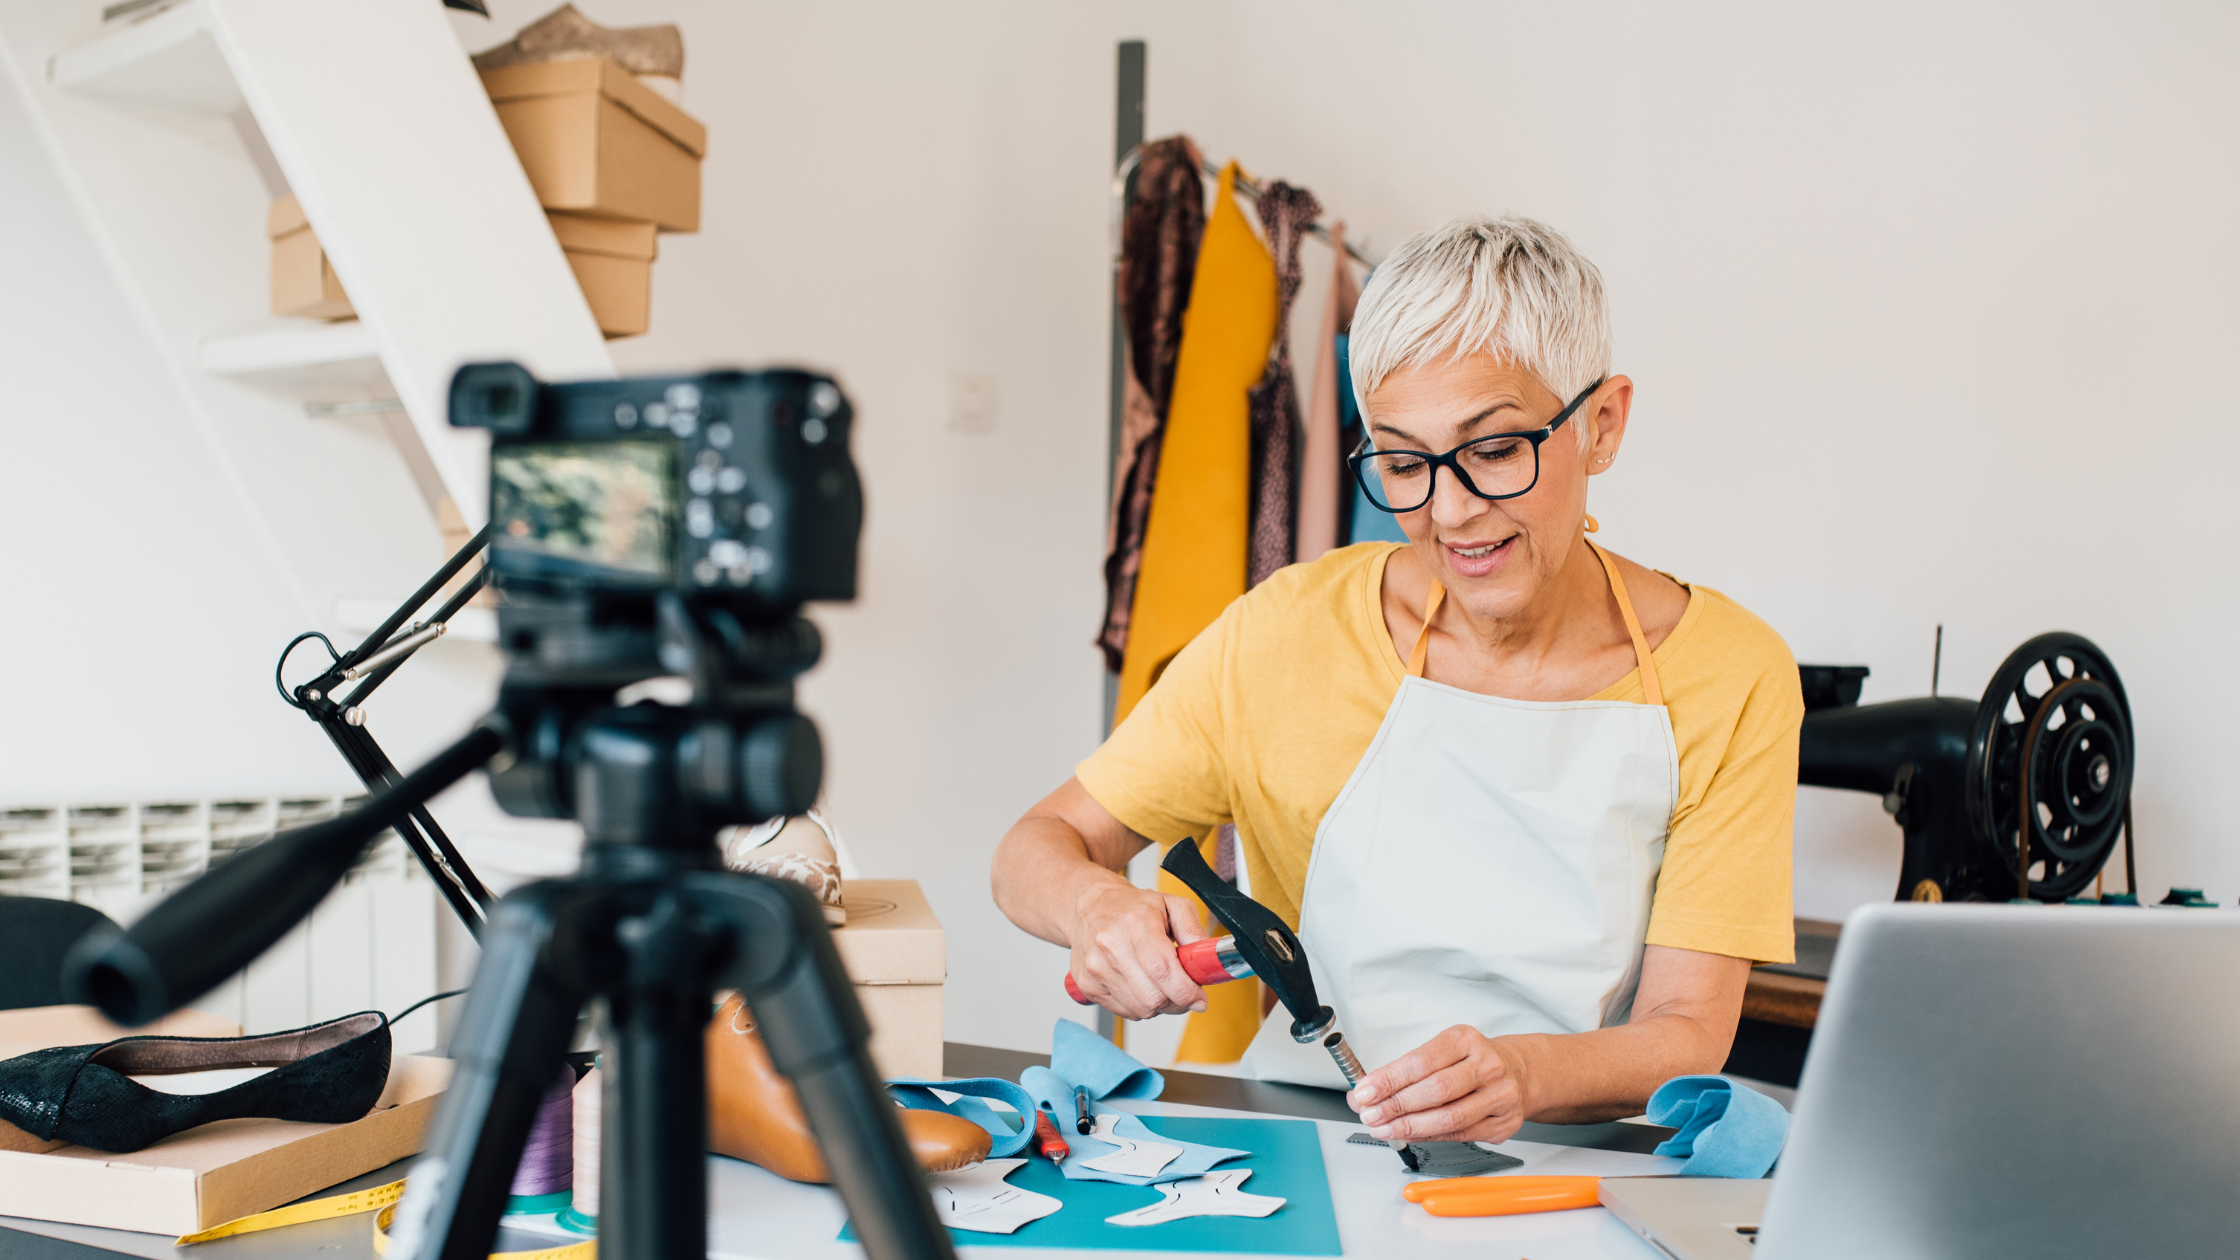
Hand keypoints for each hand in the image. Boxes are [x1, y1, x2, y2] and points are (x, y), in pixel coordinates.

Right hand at [1067, 881, 1209, 1020]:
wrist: (1090, 906)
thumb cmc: (1132, 907)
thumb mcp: (1172, 905)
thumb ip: (1194, 931)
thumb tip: (1208, 961)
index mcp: (1135, 924)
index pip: (1162, 970)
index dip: (1186, 991)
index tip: (1200, 998)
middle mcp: (1111, 947)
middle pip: (1153, 998)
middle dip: (1177, 1002)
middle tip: (1184, 992)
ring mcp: (1096, 968)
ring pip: (1141, 1010)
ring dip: (1159, 1005)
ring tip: (1160, 984)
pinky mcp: (1087, 985)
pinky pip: (1125, 1012)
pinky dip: (1140, 1006)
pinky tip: (1140, 986)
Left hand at [1347, 1025, 1528, 1144]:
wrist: (1518, 1071)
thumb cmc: (1470, 1060)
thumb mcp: (1439, 1052)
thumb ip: (1400, 1073)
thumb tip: (1362, 1095)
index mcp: (1465, 1039)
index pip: (1421, 1062)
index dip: (1389, 1080)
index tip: (1365, 1092)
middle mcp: (1487, 1065)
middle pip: (1435, 1091)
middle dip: (1395, 1106)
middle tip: (1370, 1115)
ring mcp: (1500, 1095)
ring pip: (1449, 1118)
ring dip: (1409, 1127)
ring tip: (1384, 1129)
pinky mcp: (1504, 1123)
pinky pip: (1460, 1135)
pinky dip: (1429, 1137)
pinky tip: (1409, 1134)